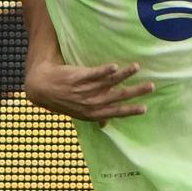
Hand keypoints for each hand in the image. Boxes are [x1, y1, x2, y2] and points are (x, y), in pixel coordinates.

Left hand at [25, 60, 152, 126]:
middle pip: (116, 97)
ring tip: (137, 67)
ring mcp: (83, 90)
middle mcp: (89, 103)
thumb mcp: (77, 113)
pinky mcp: (76, 77)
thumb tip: (105, 124)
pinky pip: (93, 74)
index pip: (116, 112)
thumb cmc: (61, 100)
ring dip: (124, 74)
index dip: (130, 110)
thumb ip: (93, 117)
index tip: (145, 108)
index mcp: (92, 113)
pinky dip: (104, 70)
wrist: (40, 87)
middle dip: (134, 92)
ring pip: (107, 82)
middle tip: (150, 86)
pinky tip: (115, 66)